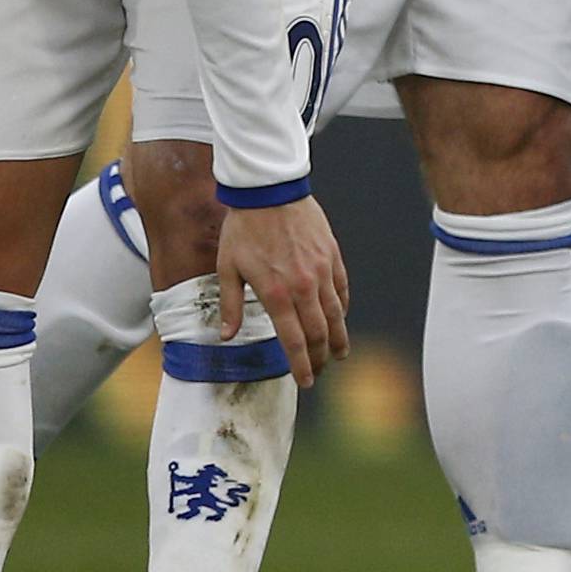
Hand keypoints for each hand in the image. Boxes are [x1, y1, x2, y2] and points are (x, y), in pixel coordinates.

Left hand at [217, 195, 349, 387]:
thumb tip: (227, 336)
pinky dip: (343, 307)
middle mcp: (303, 287)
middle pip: (319, 334)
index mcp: (276, 294)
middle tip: (320, 371)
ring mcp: (321, 271)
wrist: (268, 190)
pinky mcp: (331, 255)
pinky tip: (341, 316)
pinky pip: (342, 288)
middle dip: (320, 358)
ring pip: (336, 315)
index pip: (294, 342)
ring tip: (339, 354)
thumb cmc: (244, 227)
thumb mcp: (228, 267)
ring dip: (338, 338)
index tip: (306, 381)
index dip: (302, 366)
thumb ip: (230, 305)